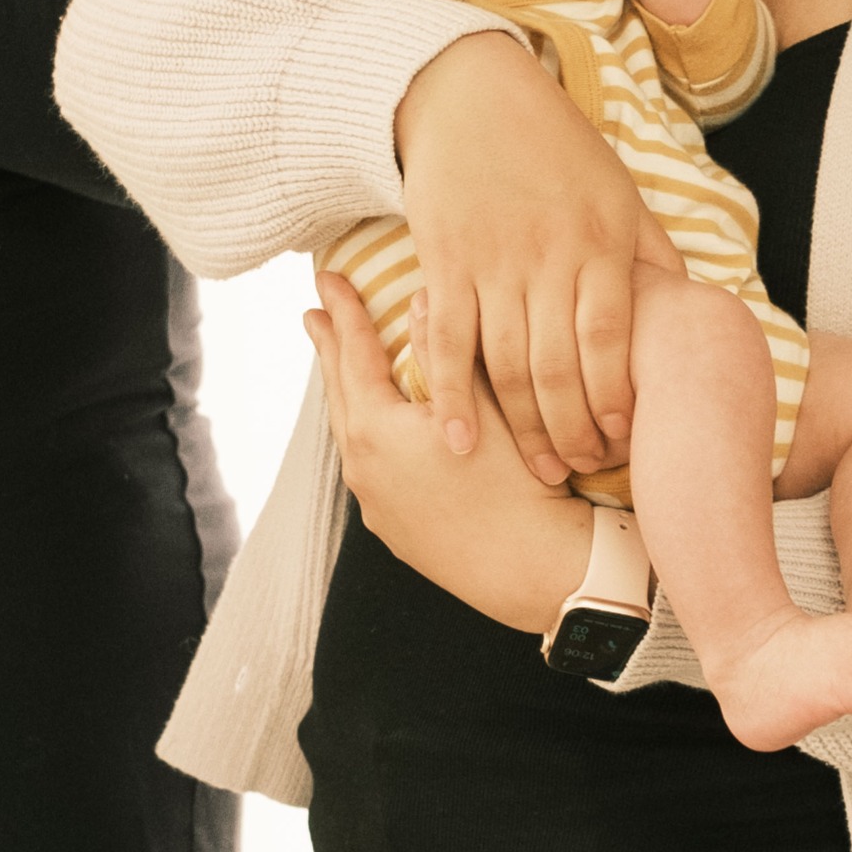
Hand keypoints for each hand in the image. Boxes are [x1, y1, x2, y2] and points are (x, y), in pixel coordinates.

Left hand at [307, 269, 590, 631]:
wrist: (534, 572)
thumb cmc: (518, 485)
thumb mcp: (483, 405)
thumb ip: (447, 348)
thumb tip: (421, 297)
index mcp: (377, 430)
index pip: (354, 354)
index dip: (345, 312)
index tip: (327, 279)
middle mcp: (364, 469)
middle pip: (341, 394)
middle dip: (330, 351)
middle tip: (317, 313)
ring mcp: (377, 504)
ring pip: (352, 435)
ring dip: (347, 396)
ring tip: (344, 369)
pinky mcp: (395, 530)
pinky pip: (370, 469)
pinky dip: (368, 436)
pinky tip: (381, 434)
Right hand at [392, 26, 677, 481]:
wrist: (469, 94)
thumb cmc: (555, 147)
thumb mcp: (618, 191)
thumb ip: (649, 254)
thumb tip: (690, 306)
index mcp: (599, 242)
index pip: (611, 339)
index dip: (616, 397)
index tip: (623, 441)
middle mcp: (547, 257)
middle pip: (561, 366)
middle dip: (574, 430)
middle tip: (582, 470)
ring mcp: (491, 262)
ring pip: (508, 365)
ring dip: (524, 427)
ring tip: (541, 470)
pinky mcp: (442, 263)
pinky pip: (446, 342)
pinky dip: (451, 397)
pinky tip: (460, 442)